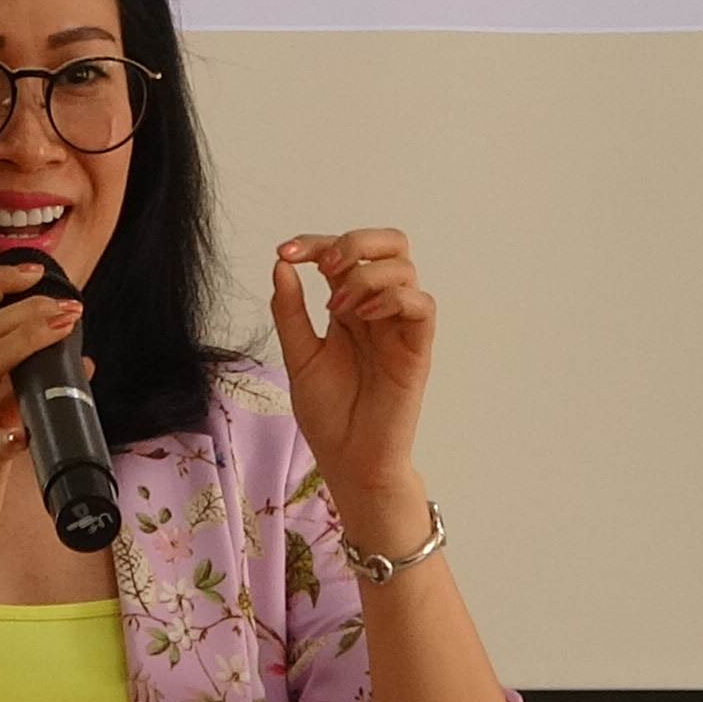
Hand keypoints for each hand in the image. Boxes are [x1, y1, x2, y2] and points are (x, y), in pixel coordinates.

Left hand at [272, 229, 433, 503]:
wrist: (349, 460)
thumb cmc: (329, 414)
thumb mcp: (297, 356)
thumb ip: (289, 311)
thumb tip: (281, 265)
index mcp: (348, 305)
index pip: (342, 254)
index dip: (315, 242)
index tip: (285, 252)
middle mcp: (378, 309)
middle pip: (389, 245)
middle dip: (355, 241)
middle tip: (325, 265)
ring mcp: (399, 327)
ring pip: (404, 268)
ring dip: (366, 275)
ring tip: (337, 308)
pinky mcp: (417, 349)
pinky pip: (421, 305)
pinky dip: (392, 298)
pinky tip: (363, 316)